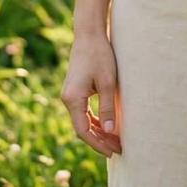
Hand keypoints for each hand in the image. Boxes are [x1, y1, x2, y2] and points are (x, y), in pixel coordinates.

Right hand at [60, 34, 122, 157]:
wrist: (89, 35)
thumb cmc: (100, 55)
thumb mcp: (108, 82)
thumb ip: (108, 107)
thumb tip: (111, 132)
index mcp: (73, 99)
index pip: (83, 131)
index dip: (98, 144)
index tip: (113, 151)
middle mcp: (68, 99)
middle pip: (82, 128)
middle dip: (100, 140)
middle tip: (118, 148)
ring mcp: (70, 95)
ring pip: (83, 121)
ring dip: (98, 131)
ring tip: (115, 140)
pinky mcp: (75, 90)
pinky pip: (84, 111)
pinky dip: (95, 120)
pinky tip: (108, 125)